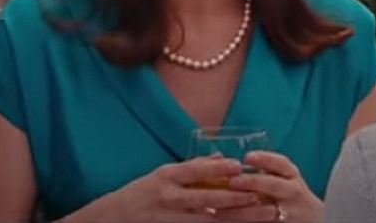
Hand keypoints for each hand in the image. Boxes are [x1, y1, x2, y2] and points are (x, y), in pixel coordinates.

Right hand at [64, 156, 259, 221]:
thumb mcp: (161, 174)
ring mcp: (172, 218)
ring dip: (237, 218)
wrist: (114, 218)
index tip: (240, 166)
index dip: (219, 169)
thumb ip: (191, 168)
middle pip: (208, 199)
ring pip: (211, 220)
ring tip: (260, 215)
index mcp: (167, 177)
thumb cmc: (140, 193)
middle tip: (261, 196)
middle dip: (237, 198)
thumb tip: (220, 158)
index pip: (196, 170)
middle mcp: (170, 197)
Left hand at [215, 152, 322, 221]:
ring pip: (266, 212)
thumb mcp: (283, 178)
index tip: (247, 157)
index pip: (281, 163)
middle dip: (253, 182)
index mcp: (291, 175)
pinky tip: (228, 221)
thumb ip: (262, 170)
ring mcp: (289, 213)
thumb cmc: (287, 193)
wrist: (312, 219)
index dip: (265, 159)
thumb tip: (222, 160)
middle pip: (274, 185)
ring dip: (243, 211)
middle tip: (233, 181)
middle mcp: (292, 192)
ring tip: (220, 209)